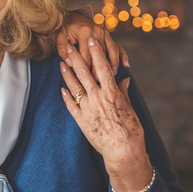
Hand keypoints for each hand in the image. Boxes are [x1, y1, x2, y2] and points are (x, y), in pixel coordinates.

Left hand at [57, 10, 129, 74]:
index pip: (86, 54)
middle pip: (100, 54)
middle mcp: (97, 32)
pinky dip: (122, 55)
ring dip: (113, 63)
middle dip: (99, 68)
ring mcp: (105, 33)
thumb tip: (70, 63)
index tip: (85, 80)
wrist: (73, 17)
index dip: (86, 68)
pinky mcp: (109, 36)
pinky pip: (117, 46)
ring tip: (113, 75)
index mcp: (84, 32)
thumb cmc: (65, 30)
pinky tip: (126, 64)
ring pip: (112, 50)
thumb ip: (63, 51)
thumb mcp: (60, 38)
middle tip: (99, 82)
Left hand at [59, 37, 150, 191]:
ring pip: (74, 87)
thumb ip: (124, 92)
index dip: (96, 52)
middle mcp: (98, 98)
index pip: (102, 67)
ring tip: (61, 63)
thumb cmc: (131, 130)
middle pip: (84, 73)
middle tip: (68, 45)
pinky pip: (71, 105)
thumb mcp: (130, 108)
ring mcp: (88, 109)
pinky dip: (66, 95)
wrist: (124, 152)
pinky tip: (62, 87)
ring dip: (67, 73)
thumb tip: (123, 79)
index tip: (91, 39)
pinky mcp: (81, 121)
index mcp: (112, 93)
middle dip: (75, 57)